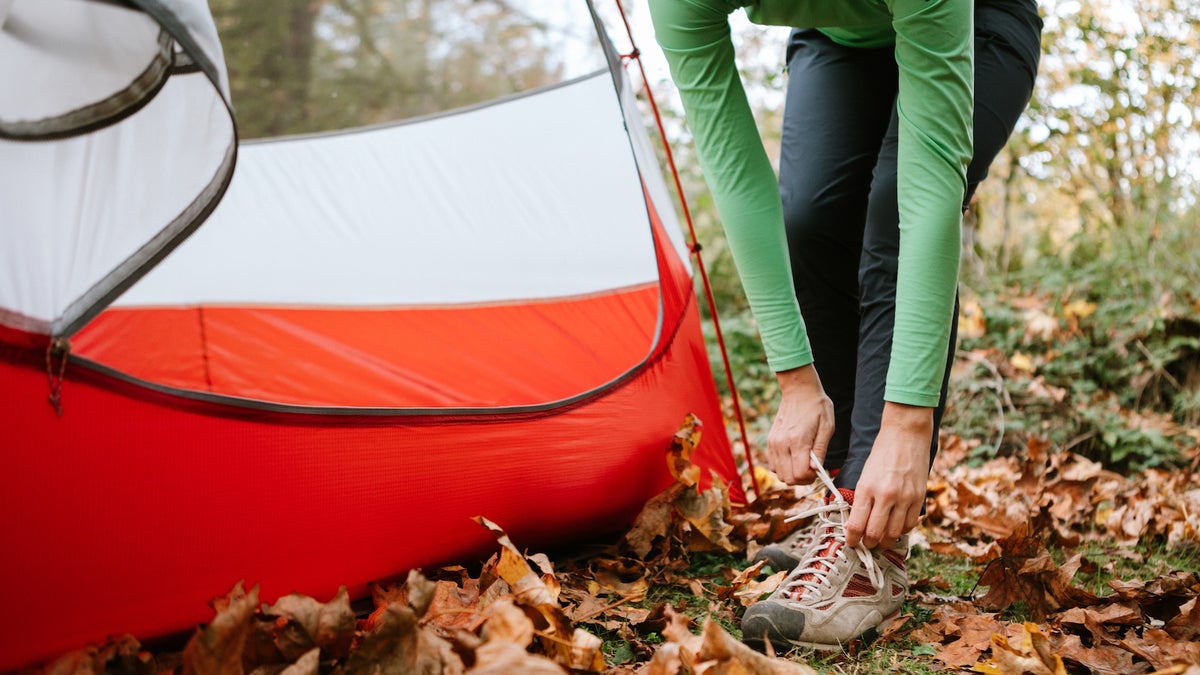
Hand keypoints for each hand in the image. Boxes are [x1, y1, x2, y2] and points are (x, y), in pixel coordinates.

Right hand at [766, 365, 835, 485]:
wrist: (798, 391)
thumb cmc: (817, 407)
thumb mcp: (827, 427)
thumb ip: (820, 450)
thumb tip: (815, 469)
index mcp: (797, 440)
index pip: (800, 474)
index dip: (810, 478)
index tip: (817, 471)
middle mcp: (782, 444)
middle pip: (788, 478)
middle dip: (802, 479)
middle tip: (811, 469)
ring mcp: (773, 443)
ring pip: (779, 474)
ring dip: (792, 474)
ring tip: (802, 463)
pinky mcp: (770, 441)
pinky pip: (773, 465)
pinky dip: (783, 467)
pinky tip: (793, 458)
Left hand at [844, 402, 931, 548]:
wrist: (905, 435)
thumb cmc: (881, 453)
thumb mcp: (864, 474)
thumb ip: (862, 498)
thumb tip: (857, 522)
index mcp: (866, 488)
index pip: (856, 525)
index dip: (852, 539)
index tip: (851, 542)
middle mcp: (885, 495)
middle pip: (875, 534)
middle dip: (868, 544)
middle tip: (866, 544)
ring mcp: (904, 498)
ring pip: (893, 533)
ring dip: (885, 541)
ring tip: (880, 540)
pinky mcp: (919, 497)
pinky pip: (910, 524)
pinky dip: (901, 530)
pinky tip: (895, 527)